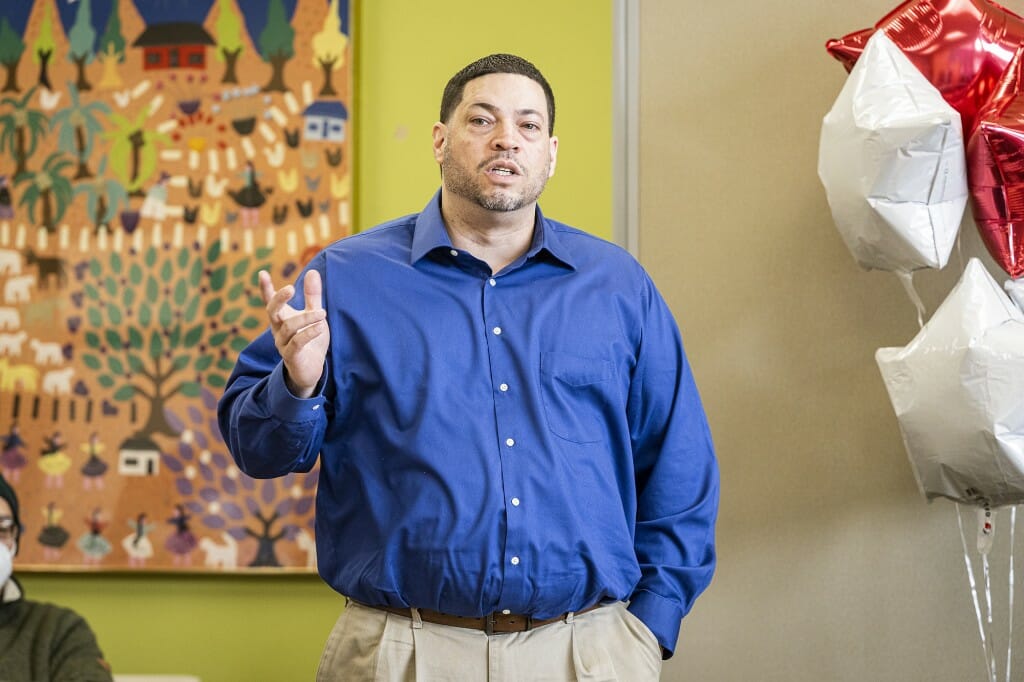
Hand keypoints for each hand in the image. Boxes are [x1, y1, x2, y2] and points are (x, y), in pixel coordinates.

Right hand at [259, 269, 329, 397]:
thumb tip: (313, 271)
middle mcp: (278, 330)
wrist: (311, 370)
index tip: (262, 273)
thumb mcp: (313, 315)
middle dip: (279, 299)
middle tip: (291, 288)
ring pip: (289, 327)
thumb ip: (312, 296)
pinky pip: (297, 343)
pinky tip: (319, 327)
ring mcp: (283, 344)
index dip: (265, 288)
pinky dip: (308, 333)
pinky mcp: (292, 357)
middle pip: (272, 312)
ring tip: (322, 312)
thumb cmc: (311, 340)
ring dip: (306, 318)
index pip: (269, 301)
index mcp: (281, 318)